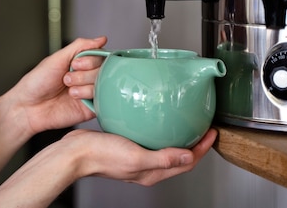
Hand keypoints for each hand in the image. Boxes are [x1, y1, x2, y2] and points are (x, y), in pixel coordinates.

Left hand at [7, 36, 106, 135]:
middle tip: (67, 79)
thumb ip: (81, 46)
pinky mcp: (91, 108)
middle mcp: (87, 77)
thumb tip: (102, 39)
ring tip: (68, 90)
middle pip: (103, 70)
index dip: (90, 60)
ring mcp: (89, 92)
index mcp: (80, 63)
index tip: (75, 64)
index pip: (100, 56)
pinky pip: (101, 100)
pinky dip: (88, 96)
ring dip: (83, 85)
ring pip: (103, 84)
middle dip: (84, 73)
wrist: (28, 106)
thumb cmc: (37, 82)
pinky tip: (74, 98)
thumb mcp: (58, 57)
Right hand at [65, 127, 217, 185]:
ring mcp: (135, 155)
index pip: (186, 163)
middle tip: (202, 124)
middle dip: (193, 142)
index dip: (202, 149)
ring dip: (176, 134)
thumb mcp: (136, 157)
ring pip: (163, 144)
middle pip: (178, 155)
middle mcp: (145, 165)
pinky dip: (156, 126)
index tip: (212, 132)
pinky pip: (147, 135)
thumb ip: (163, 158)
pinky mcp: (125, 144)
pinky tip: (153, 114)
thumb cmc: (101, 156)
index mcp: (151, 172)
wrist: (74, 152)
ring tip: (183, 118)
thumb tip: (189, 156)